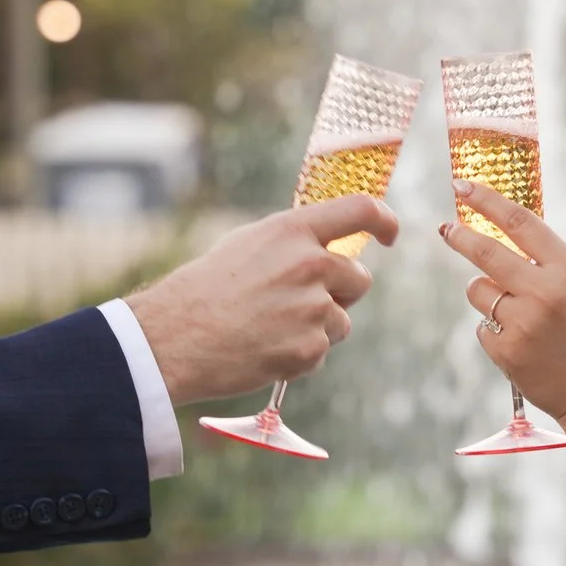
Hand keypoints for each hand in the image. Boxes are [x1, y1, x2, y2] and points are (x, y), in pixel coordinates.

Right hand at [123, 194, 399, 405]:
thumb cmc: (205, 289)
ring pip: (342, 320)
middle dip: (339, 292)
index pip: (360, 210)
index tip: (390, 234)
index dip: (384, 221)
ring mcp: (312, 309)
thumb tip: (329, 245)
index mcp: (293, 231)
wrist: (174, 337)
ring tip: (269, 328)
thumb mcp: (248, 244)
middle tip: (297, 303)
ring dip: (318, 327)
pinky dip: (300, 355)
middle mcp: (310, 265)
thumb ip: (293, 241)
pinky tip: (265, 349)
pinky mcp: (309, 349)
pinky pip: (322, 352)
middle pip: (359, 279)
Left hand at [438, 179, 565, 433]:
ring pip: (478, 291)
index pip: (521, 223)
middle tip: (447, 229)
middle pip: (485, 252)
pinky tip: (524, 345)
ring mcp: (523, 324)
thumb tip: (502, 233)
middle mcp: (546, 292)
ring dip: (488, 295)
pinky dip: (496, 331)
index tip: (463, 186)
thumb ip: (550, 263)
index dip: (487, 201)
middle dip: (460, 236)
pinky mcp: (507, 352)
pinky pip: (483, 327)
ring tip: (520, 316)